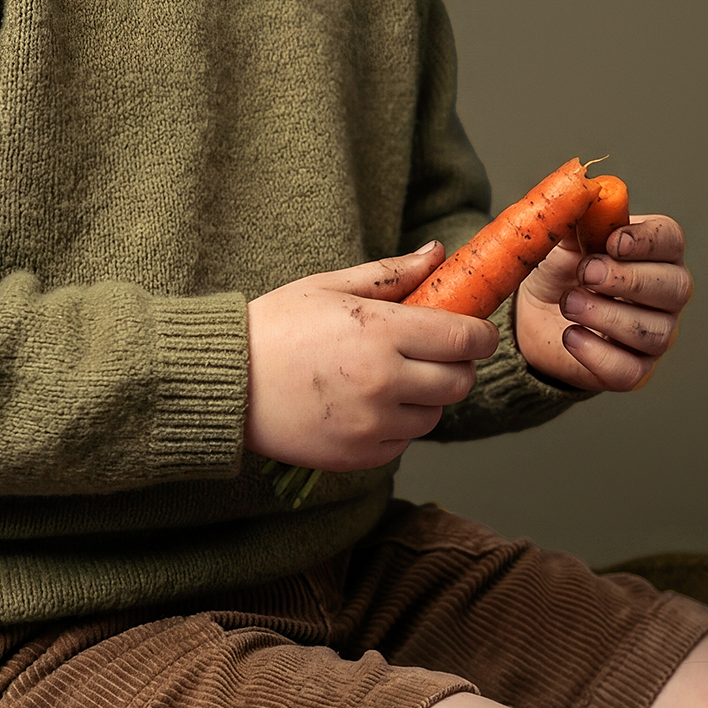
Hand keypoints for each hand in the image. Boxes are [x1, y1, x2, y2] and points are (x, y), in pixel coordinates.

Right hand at [245, 243, 499, 471]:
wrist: (227, 383)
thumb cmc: (275, 327)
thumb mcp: (330, 285)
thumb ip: (392, 274)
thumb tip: (437, 253)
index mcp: (381, 333)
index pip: (464, 340)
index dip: (480, 336)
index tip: (476, 333)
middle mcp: (384, 382)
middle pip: (459, 382)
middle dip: (456, 366)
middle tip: (434, 354)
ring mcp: (373, 423)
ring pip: (434, 415)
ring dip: (426, 397)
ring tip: (392, 379)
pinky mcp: (359, 455)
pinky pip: (403, 442)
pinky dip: (397, 426)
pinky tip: (367, 404)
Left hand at [514, 213, 692, 392]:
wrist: (534, 314)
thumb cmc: (560, 269)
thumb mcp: (562, 237)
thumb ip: (575, 214)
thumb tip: (581, 190)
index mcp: (655, 250)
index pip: (671, 240)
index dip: (646, 241)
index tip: (612, 241)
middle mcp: (666, 293)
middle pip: (675, 287)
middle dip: (628, 279)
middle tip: (586, 273)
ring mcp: (655, 334)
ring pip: (654, 331)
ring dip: (607, 316)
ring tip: (568, 302)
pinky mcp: (634, 370)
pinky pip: (630, 370)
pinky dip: (597, 354)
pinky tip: (571, 336)